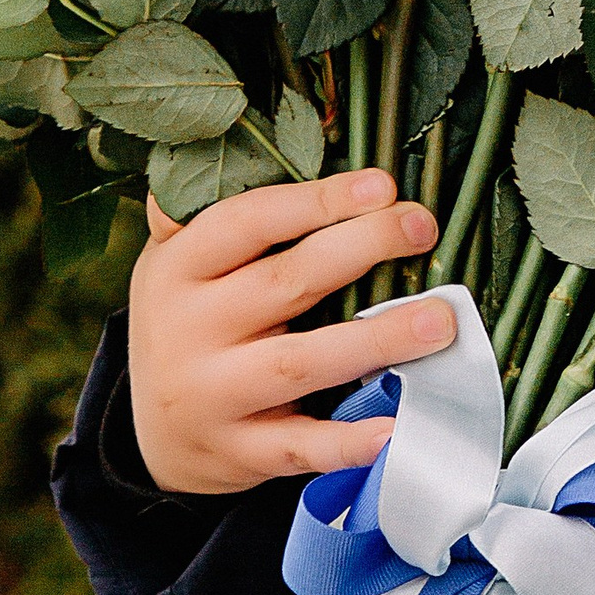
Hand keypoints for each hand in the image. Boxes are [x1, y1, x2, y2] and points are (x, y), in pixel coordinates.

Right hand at [128, 169, 460, 494]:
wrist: (154, 437)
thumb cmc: (188, 326)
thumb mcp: (174, 266)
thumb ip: (205, 215)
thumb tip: (230, 143)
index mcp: (177, 270)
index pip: (247, 223)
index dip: (317, 201)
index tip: (382, 185)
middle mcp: (188, 330)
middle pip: (286, 282)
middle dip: (362, 249)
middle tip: (423, 227)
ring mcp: (212, 395)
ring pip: (301, 362)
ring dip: (376, 338)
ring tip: (440, 321)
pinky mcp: (239, 452)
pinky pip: (299, 446)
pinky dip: (346, 441)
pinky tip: (393, 429)